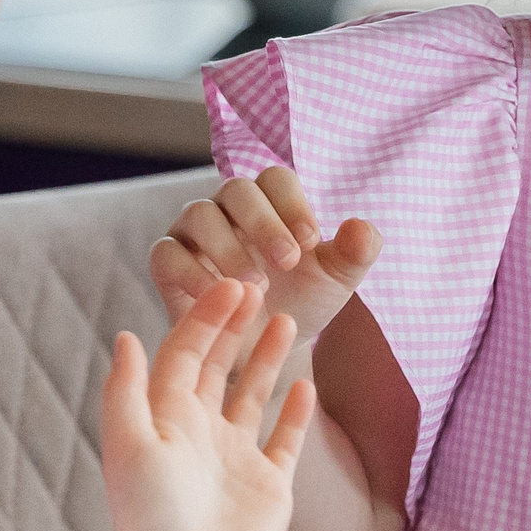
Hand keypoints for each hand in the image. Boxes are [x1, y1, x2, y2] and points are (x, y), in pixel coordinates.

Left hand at [99, 278, 314, 530]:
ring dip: (267, 357)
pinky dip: (293, 412)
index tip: (233, 284)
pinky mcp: (269, 486)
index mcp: (165, 420)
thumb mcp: (129, 442)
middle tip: (261, 285)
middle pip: (218, 367)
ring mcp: (236, 460)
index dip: (205, 317)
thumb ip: (128, 388)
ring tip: (287, 318)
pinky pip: (284, 440)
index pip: (184, 354)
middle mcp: (199, 435)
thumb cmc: (153, 515)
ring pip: (253, 396)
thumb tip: (126, 334)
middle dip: (236, 327)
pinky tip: (305, 383)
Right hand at [152, 168, 379, 347]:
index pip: (276, 179)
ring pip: (199, 215)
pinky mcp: (166, 263)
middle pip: (236, 189)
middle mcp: (227, 208)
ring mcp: (192, 232)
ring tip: (256, 285)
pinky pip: (167, 253)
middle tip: (288, 261)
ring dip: (229, 247)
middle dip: (264, 222)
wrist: (265, 350)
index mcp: (270, 201)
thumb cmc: (301, 302)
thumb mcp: (336, 280)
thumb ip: (356, 252)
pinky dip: (192, 273)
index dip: (293, 204)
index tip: (312, 241)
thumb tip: (363, 227)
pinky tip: (221, 297)